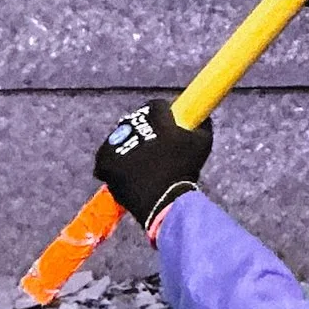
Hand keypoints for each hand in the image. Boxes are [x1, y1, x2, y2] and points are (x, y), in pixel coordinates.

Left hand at [95, 99, 211, 234]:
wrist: (164, 202)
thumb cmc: (185, 172)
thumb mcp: (202, 144)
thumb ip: (203, 125)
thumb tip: (202, 117)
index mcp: (156, 117)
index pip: (157, 106)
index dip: (164, 115)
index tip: (168, 125)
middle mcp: (133, 125)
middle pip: (136, 120)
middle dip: (144, 129)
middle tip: (153, 145)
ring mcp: (116, 143)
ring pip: (120, 135)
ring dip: (128, 142)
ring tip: (139, 161)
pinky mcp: (105, 161)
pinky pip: (105, 154)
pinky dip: (112, 159)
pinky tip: (123, 166)